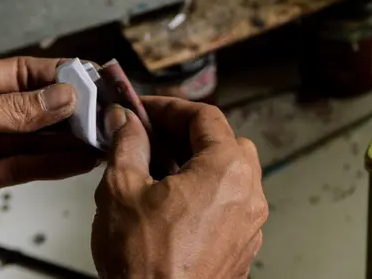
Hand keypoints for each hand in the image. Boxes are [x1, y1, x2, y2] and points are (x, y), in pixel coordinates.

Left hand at [0, 57, 100, 240]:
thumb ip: (13, 109)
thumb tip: (60, 97)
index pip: (22, 73)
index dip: (59, 75)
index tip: (93, 79)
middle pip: (32, 106)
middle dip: (70, 109)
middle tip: (106, 112)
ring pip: (33, 138)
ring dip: (67, 139)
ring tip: (102, 137)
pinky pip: (23, 166)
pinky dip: (52, 164)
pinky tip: (78, 160)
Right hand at [92, 97, 266, 278]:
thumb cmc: (146, 264)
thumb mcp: (122, 189)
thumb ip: (126, 145)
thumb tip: (125, 123)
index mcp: (227, 169)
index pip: (204, 116)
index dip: (169, 108)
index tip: (142, 110)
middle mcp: (248, 194)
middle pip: (223, 143)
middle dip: (184, 135)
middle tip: (149, 138)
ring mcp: (249, 224)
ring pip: (228, 176)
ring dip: (194, 167)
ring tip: (154, 174)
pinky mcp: (241, 249)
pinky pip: (227, 208)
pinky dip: (203, 197)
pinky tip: (170, 207)